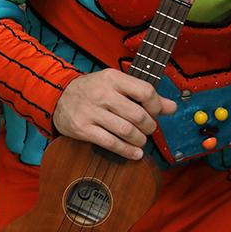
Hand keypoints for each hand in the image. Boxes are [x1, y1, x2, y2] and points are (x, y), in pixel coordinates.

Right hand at [53, 69, 176, 160]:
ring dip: (140, 140)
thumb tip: (172, 107)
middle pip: (137, 115)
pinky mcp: (82, 129)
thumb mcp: (118, 84)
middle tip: (148, 129)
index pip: (145, 91)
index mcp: (113, 78)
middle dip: (149, 126)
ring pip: (126, 131)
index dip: (156, 105)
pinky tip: (135, 153)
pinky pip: (111, 143)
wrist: (58, 96)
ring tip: (141, 140)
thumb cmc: (94, 90)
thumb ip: (145, 94)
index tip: (156, 112)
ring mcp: (91, 112)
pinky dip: (127, 151)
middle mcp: (102, 93)